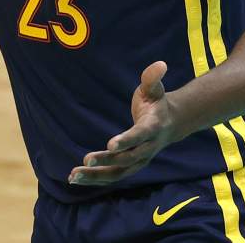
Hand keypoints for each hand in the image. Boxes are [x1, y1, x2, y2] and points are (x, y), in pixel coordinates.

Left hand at [69, 61, 176, 185]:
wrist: (170, 124)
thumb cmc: (156, 102)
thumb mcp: (154, 89)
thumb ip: (152, 78)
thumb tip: (161, 64)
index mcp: (154, 127)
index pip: (141, 135)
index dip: (127, 140)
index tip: (110, 144)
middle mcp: (148, 148)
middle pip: (128, 159)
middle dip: (106, 160)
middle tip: (85, 160)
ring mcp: (140, 160)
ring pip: (119, 173)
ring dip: (96, 176)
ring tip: (74, 176)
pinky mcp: (131, 167)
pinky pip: (113, 177)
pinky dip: (96, 179)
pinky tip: (75, 178)